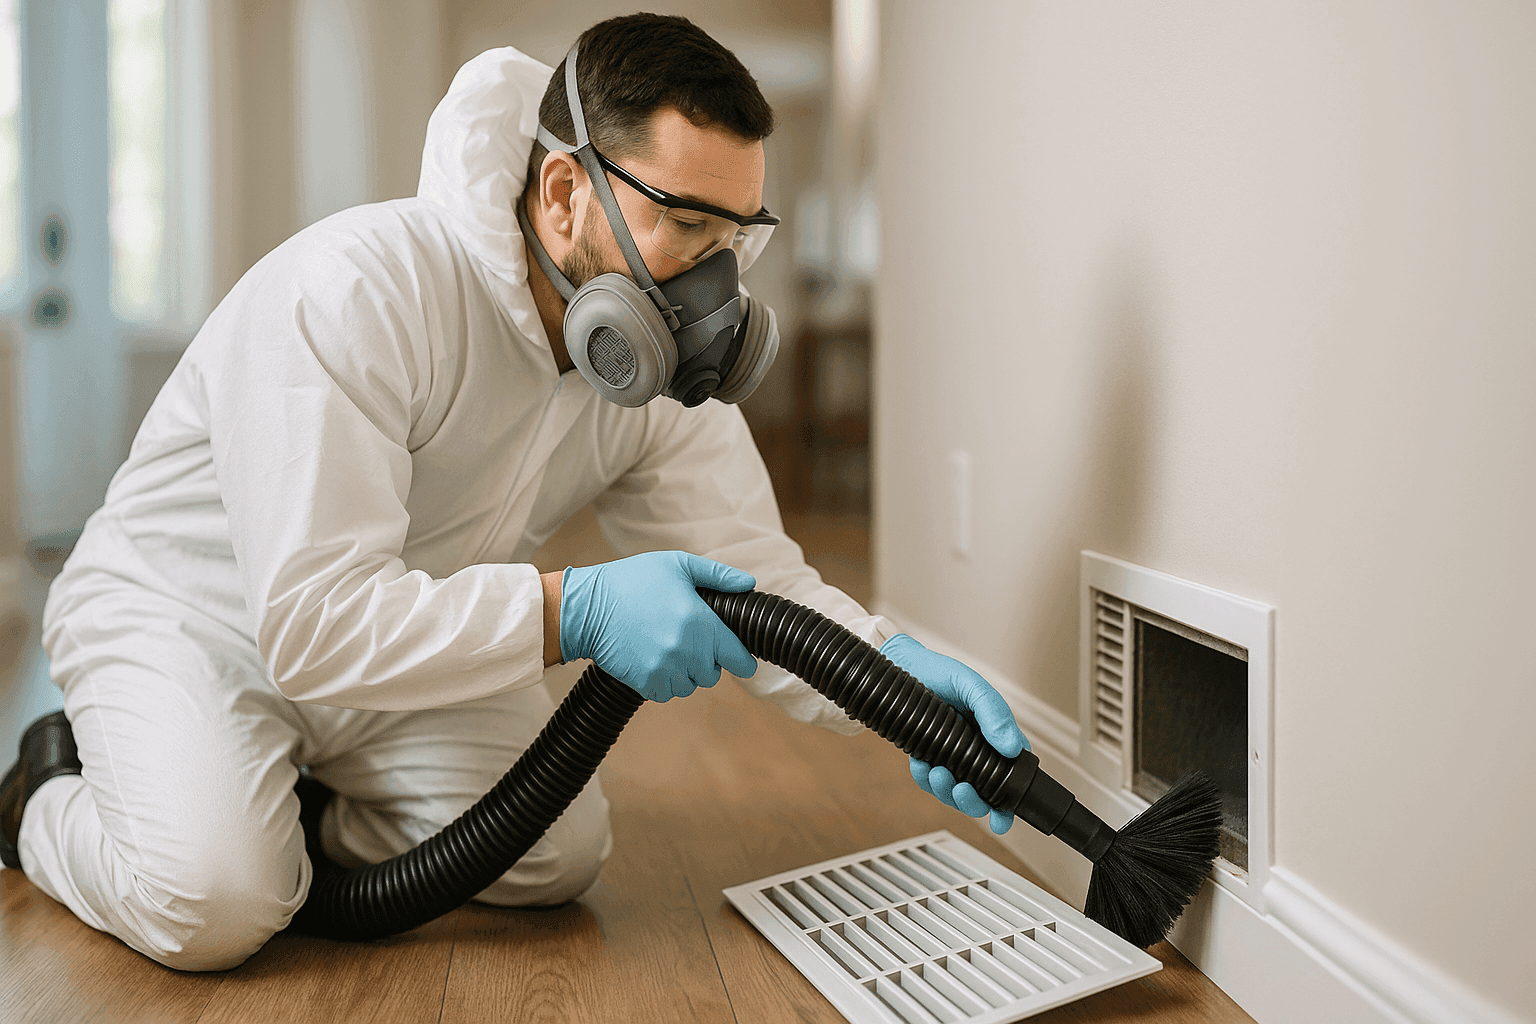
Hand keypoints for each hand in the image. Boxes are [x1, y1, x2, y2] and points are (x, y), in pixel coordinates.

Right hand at [560, 551, 757, 701]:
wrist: (587, 606)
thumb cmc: (633, 580)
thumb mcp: (678, 565)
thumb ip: (718, 575)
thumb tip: (748, 584)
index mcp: (702, 623)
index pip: (739, 660)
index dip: (742, 660)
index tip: (739, 658)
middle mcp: (687, 651)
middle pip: (713, 675)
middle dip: (707, 661)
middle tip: (690, 642)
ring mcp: (665, 670)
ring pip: (689, 686)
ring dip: (684, 673)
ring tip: (668, 649)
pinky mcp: (645, 683)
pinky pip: (666, 694)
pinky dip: (663, 682)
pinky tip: (653, 661)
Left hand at [880, 634, 1029, 833]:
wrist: (900, 666)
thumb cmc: (939, 672)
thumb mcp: (972, 685)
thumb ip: (994, 713)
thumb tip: (1013, 747)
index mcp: (995, 735)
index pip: (1012, 774)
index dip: (1009, 802)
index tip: (1002, 818)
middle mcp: (976, 749)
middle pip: (984, 794)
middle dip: (973, 802)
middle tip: (962, 790)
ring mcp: (951, 755)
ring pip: (956, 792)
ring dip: (947, 792)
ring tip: (937, 772)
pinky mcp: (927, 757)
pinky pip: (929, 781)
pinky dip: (925, 779)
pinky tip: (922, 764)